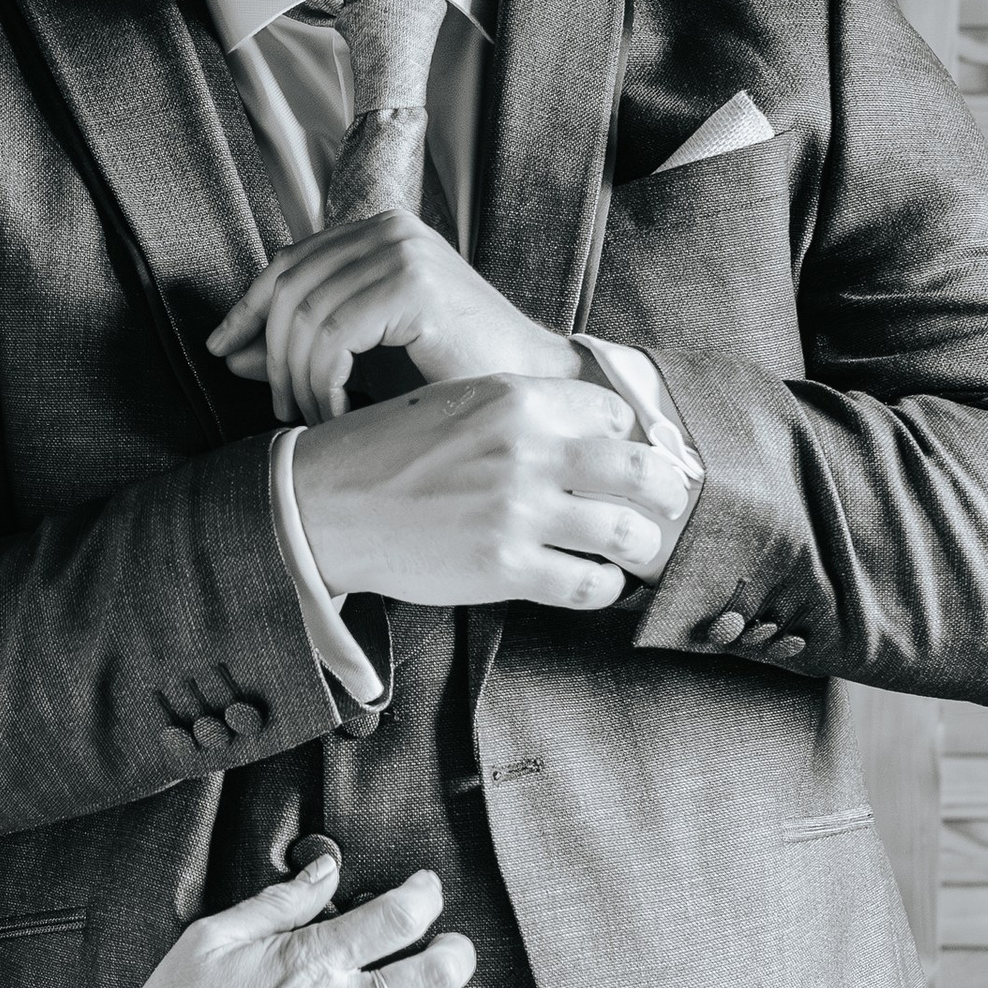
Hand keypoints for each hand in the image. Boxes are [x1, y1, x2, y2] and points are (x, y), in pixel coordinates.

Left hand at [208, 212, 579, 426]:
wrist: (532, 387)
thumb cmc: (452, 372)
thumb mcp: (364, 352)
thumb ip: (302, 343)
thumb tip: (230, 352)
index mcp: (376, 231)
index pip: (287, 263)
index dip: (246, 308)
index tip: (221, 350)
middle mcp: (388, 228)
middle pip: (289, 288)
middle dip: (271, 355)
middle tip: (278, 407)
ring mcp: (403, 251)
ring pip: (307, 317)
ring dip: (300, 378)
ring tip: (314, 416)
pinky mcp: (414, 284)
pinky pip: (335, 336)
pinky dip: (326, 382)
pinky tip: (340, 410)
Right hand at [293, 373, 691, 612]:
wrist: (323, 503)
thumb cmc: (388, 453)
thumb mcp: (458, 402)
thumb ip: (523, 412)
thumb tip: (588, 433)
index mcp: (517, 398)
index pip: (615, 413)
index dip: (626, 438)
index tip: (624, 460)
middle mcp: (528, 449)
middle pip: (642, 471)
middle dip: (664, 493)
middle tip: (662, 507)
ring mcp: (519, 510)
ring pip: (628, 533)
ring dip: (640, 547)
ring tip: (630, 552)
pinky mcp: (505, 567)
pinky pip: (590, 584)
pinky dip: (604, 588)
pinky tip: (592, 582)